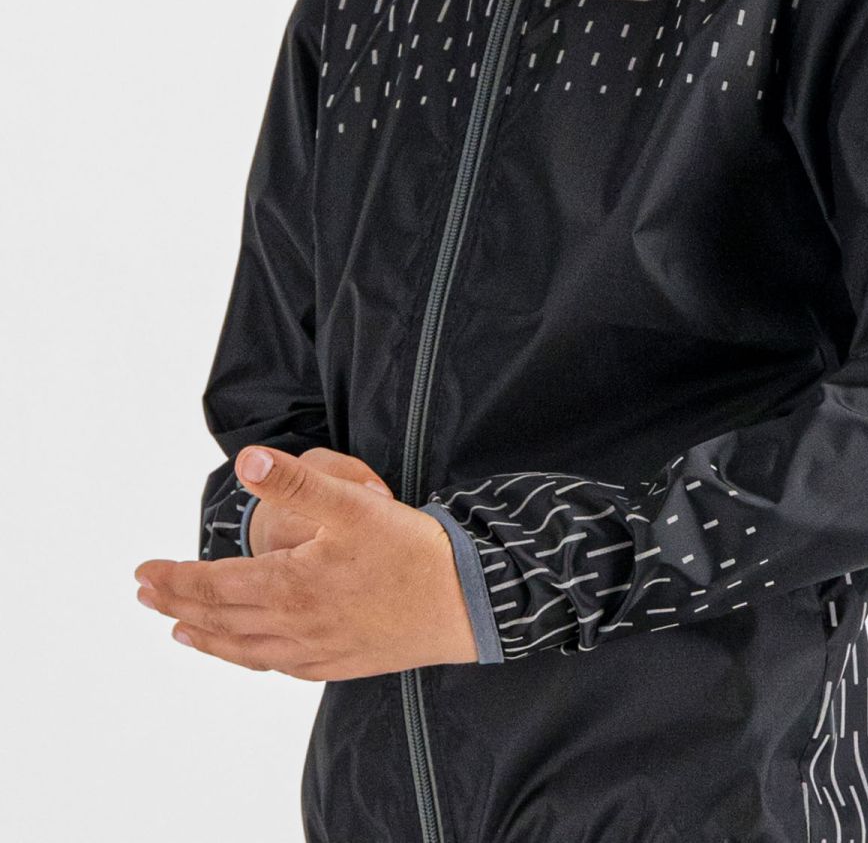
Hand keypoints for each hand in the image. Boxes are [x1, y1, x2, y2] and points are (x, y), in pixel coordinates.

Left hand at [133, 446, 478, 677]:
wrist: (467, 603)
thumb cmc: (412, 551)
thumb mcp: (354, 504)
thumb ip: (297, 482)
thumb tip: (246, 459)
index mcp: (289, 586)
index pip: (212, 585)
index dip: (174, 578)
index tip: (143, 571)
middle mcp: (294, 626)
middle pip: (220, 620)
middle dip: (178, 606)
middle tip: (147, 595)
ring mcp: (317, 651)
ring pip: (245, 649)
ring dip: (207, 638)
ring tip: (181, 631)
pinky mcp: (342, 662)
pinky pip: (279, 666)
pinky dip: (250, 657)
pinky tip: (251, 651)